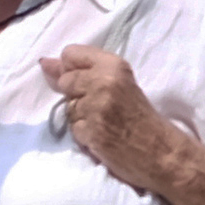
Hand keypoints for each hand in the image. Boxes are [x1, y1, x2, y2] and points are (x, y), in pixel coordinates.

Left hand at [40, 46, 192, 195]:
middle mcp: (104, 82)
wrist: (160, 151)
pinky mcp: (91, 131)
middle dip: (76, 95)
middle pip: (65, 81)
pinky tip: (101, 135)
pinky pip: (72, 128)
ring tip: (103, 122)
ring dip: (80, 117)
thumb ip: (82, 70)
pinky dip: (83, 134)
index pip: (70, 54)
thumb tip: (44, 62)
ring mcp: (97, 107)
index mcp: (114, 65)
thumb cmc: (140, 116)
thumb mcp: (119, 82)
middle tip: (102, 106)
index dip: (74, 69)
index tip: (91, 82)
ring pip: (67, 106)